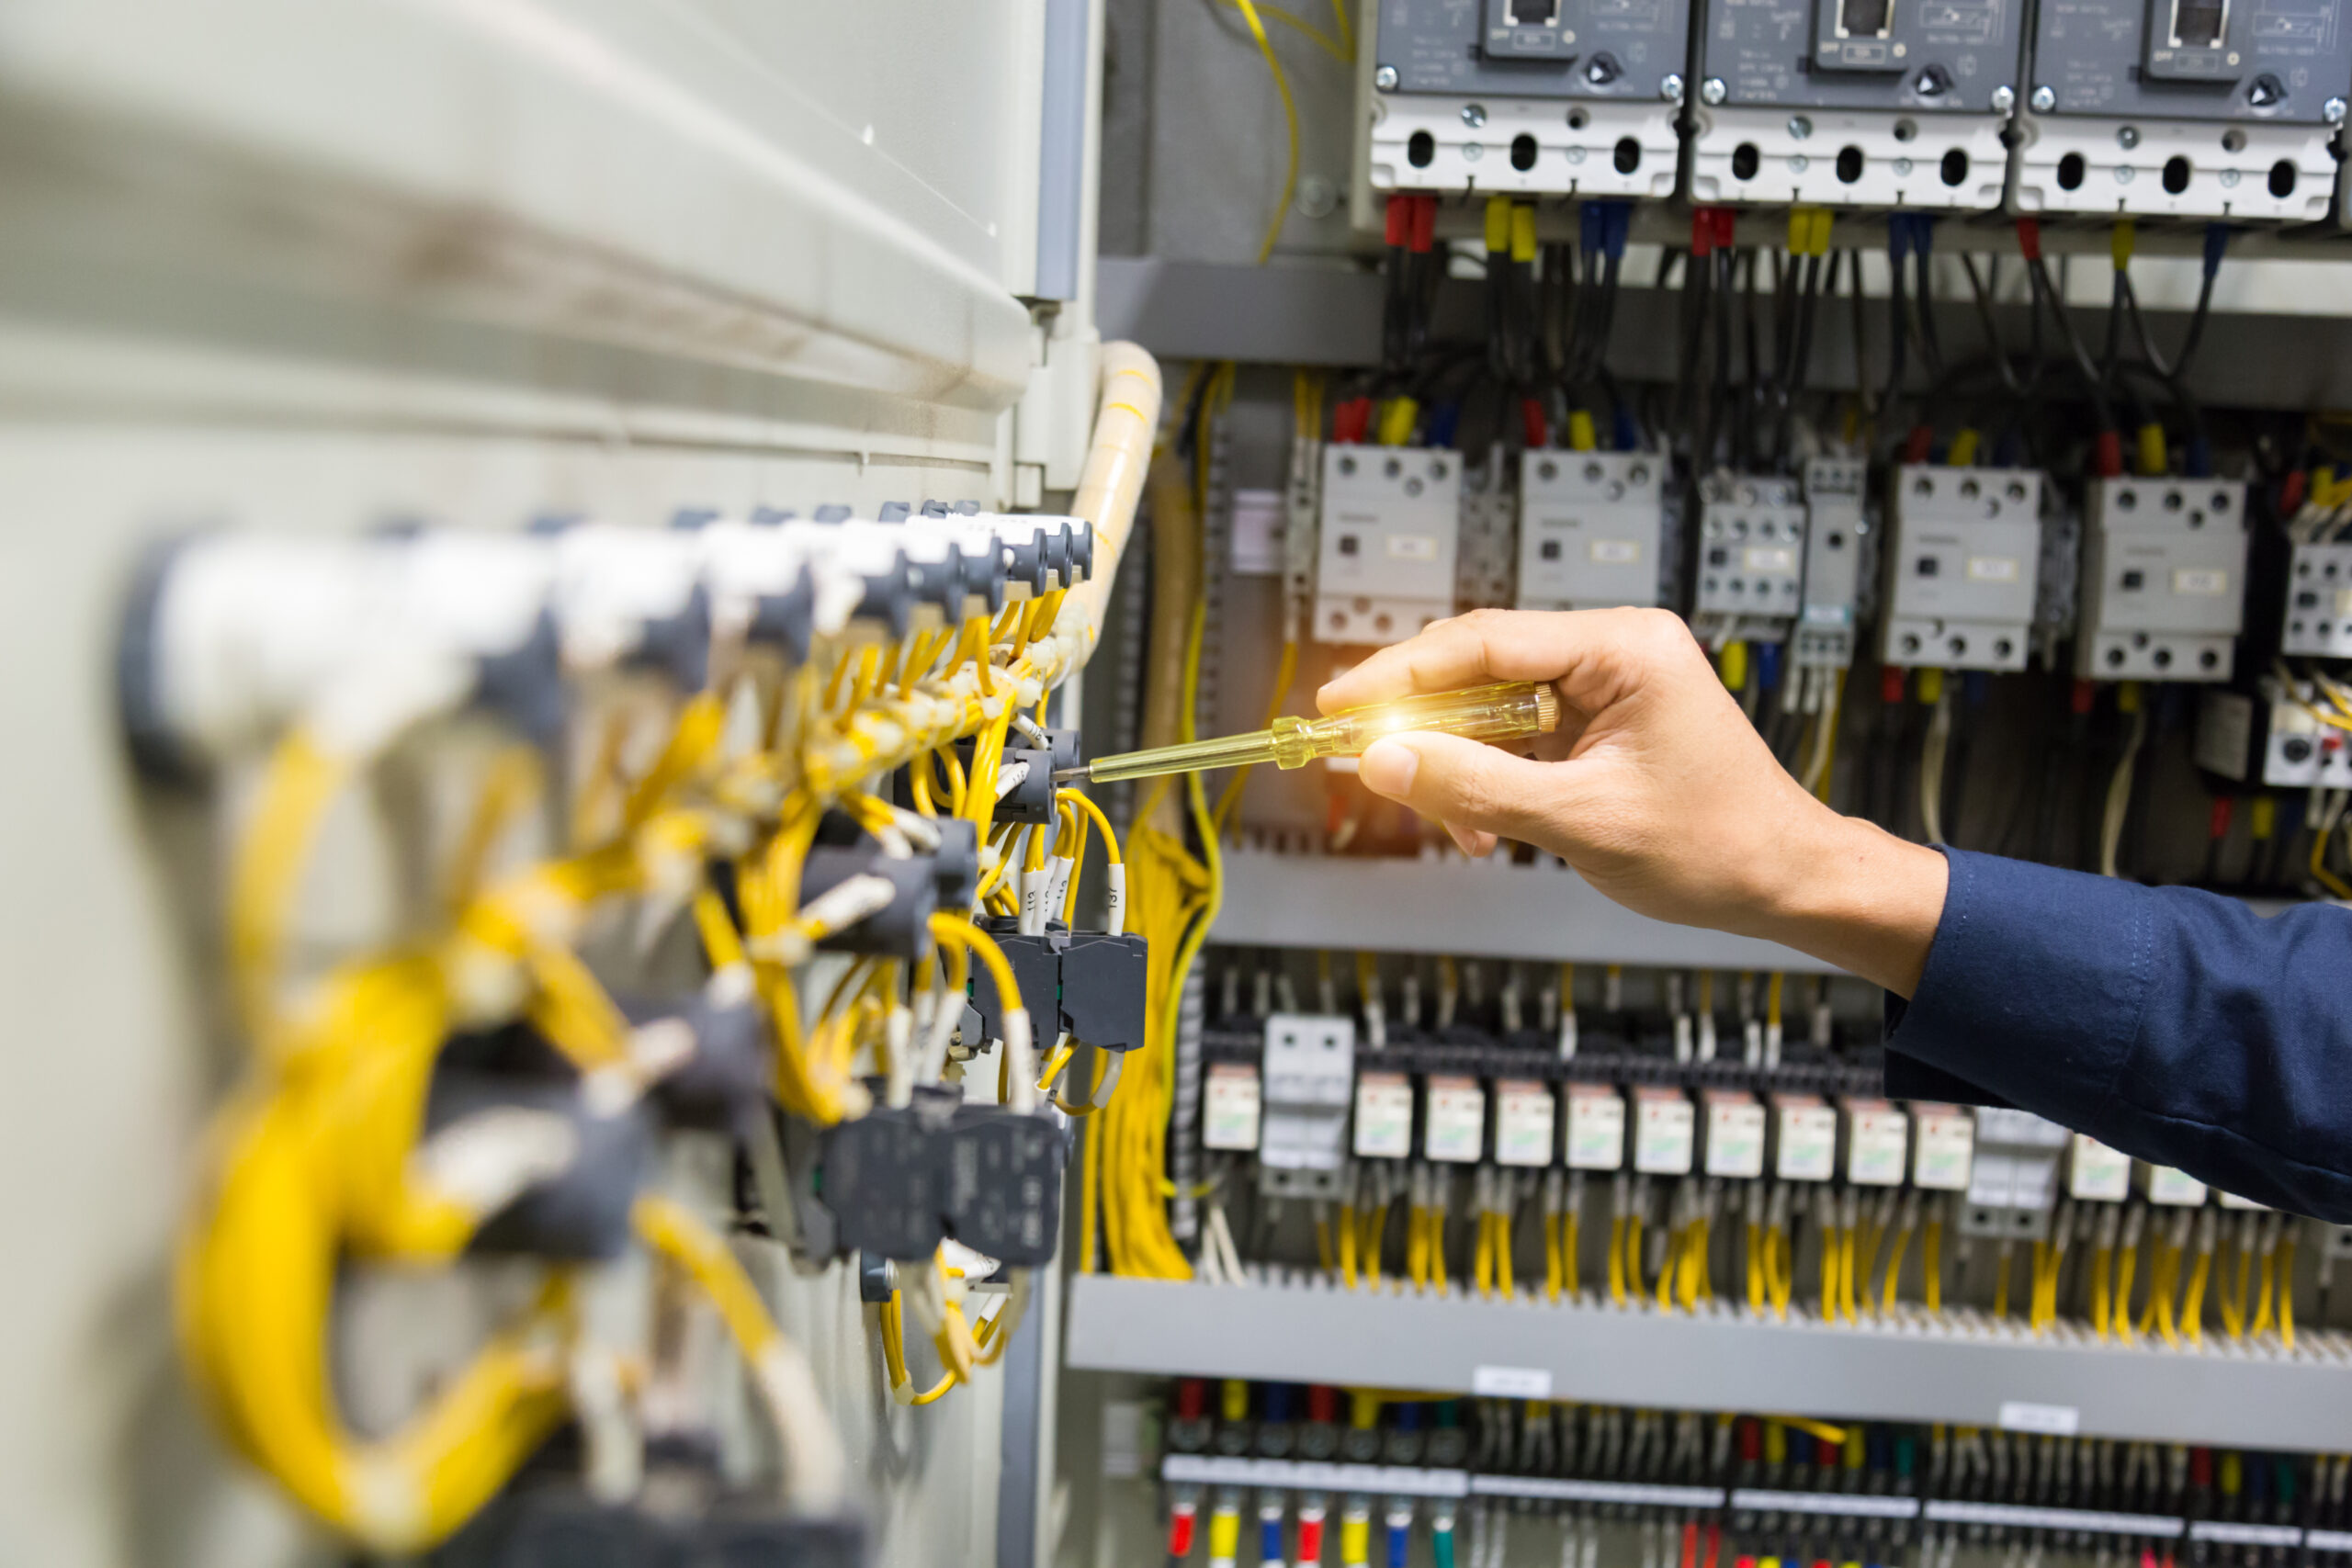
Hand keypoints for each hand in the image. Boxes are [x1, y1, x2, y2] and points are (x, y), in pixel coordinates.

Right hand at [1317, 608, 1947, 994]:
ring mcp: (1609, 685)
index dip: (1400, 674)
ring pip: (1492, 706)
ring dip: (1458, 764)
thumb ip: (1475, 786)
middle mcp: (1616, 650)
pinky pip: (1518, 735)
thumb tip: (1384, 760)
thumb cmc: (1716, 847)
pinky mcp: (1601, 721)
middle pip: (1479, 665)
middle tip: (1363, 759)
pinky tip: (1481, 824)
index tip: (1339, 705)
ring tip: (1450, 823)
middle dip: (1423, 723)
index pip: (1484, 640)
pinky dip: (1489, 778)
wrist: (1786, 881)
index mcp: (1625, 647)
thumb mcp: (1581, 821)